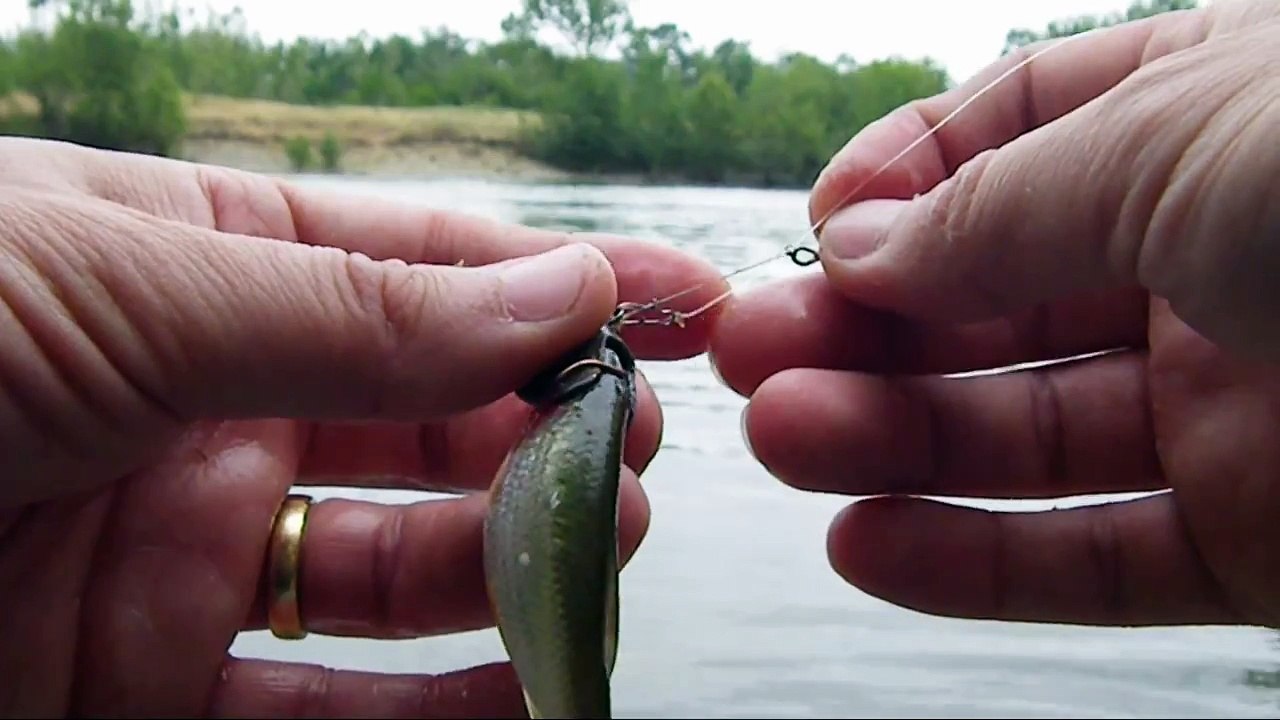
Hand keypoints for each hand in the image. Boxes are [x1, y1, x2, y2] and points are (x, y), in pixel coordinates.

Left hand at [0, 137, 727, 715]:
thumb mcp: (124, 284)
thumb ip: (353, 311)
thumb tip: (560, 285)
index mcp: (200, 266)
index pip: (424, 270)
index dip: (560, 283)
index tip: (687, 304)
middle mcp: (208, 405)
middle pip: (428, 419)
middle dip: (546, 427)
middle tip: (638, 449)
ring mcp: (182, 554)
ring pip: (395, 566)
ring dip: (511, 562)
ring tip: (604, 551)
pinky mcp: (141, 690)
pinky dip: (436, 717)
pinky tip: (526, 695)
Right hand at [709, 0, 1279, 628]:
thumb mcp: (1188, 140)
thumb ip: (1006, 203)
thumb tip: (861, 238)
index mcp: (1215, 116)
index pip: (1016, 134)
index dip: (903, 180)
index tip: (817, 231)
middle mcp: (1216, 259)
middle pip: (996, 301)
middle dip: (864, 326)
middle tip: (749, 356)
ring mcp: (1239, 406)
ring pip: (1026, 433)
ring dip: (890, 443)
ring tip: (782, 442)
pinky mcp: (1266, 540)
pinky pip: (1095, 555)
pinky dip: (976, 560)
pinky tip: (869, 542)